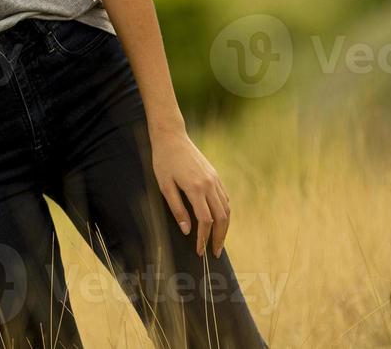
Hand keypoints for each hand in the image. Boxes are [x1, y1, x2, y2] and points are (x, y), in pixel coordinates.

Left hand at [150, 127, 230, 257]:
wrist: (172, 137)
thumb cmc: (163, 161)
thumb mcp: (165, 186)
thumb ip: (177, 209)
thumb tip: (188, 231)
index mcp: (196, 188)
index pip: (205, 221)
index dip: (203, 238)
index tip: (200, 251)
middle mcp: (210, 185)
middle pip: (222, 218)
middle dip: (219, 238)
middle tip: (215, 253)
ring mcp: (215, 180)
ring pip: (227, 209)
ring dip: (225, 227)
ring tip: (218, 241)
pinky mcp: (216, 176)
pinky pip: (225, 198)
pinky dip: (225, 212)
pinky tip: (219, 221)